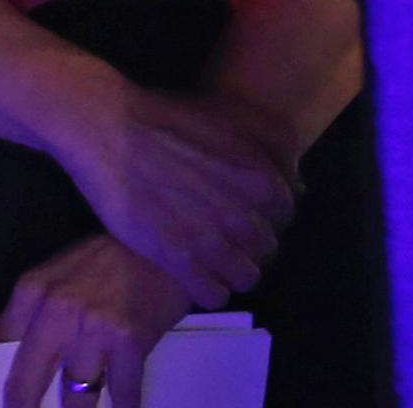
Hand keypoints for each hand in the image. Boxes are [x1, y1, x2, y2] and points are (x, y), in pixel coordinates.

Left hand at [0, 234, 191, 407]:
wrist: (165, 242)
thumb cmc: (113, 259)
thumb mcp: (63, 273)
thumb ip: (38, 309)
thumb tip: (23, 356)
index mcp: (34, 290)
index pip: (1, 345)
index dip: (2, 375)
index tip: (8, 398)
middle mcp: (57, 312)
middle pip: (27, 383)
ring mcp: (93, 329)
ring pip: (75, 396)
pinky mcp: (129, 343)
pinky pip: (122, 391)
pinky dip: (125, 405)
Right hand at [56, 85, 296, 304]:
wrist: (113, 129)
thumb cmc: (170, 117)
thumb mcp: (233, 117)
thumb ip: (273, 146)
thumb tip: (298, 181)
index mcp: (260, 178)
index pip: (285, 214)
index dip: (266, 214)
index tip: (247, 212)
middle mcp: (241, 211)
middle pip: (266, 248)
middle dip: (250, 243)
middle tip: (228, 236)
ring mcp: (209, 237)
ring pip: (245, 277)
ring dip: (234, 272)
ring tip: (216, 262)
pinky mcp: (175, 257)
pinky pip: (213, 295)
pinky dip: (210, 291)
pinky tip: (198, 278)